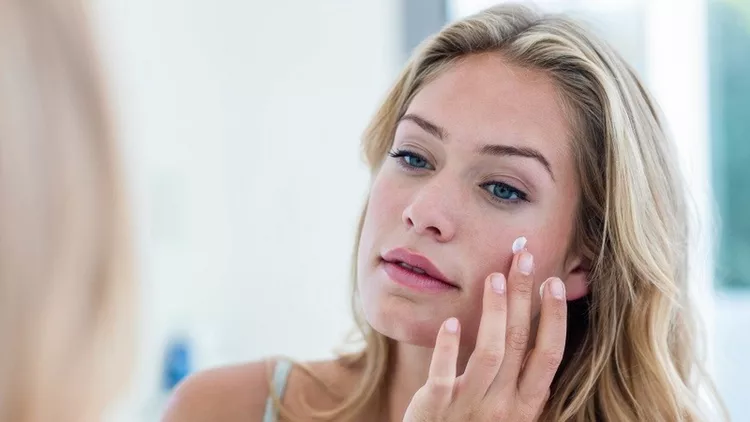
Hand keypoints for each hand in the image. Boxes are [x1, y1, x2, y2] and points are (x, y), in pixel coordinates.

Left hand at [403, 250, 567, 420]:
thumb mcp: (507, 408)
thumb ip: (519, 376)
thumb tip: (537, 328)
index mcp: (526, 404)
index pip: (549, 355)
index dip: (554, 317)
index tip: (553, 281)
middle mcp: (504, 406)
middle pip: (521, 342)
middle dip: (525, 296)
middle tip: (523, 257)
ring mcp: (470, 406)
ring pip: (490, 353)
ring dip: (495, 312)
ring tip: (493, 277)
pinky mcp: (436, 406)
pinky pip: (443, 374)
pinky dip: (447, 347)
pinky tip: (450, 321)